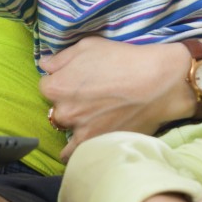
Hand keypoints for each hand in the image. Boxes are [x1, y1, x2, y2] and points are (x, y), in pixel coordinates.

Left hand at [39, 36, 194, 159]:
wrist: (156, 83)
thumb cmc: (122, 59)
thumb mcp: (87, 46)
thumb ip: (60, 58)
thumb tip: (45, 66)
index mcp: (58, 86)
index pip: (46, 86)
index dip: (60, 81)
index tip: (74, 80)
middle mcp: (64, 110)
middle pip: (56, 108)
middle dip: (67, 102)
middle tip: (87, 97)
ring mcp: (79, 130)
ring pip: (64, 130)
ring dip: (72, 124)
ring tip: (89, 117)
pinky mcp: (95, 144)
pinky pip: (72, 154)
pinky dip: (74, 150)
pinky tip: (82, 141)